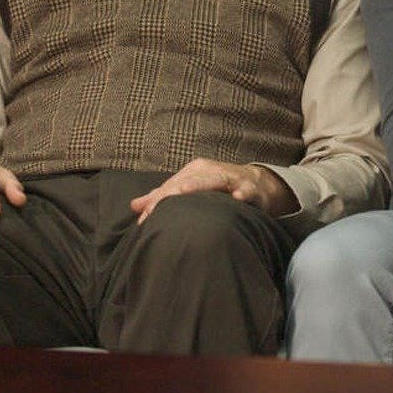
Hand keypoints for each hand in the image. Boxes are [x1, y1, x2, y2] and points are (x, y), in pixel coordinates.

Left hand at [130, 158, 294, 221]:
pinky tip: (236, 197)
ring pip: (214, 180)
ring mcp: (231, 178)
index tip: (143, 220)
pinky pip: (247, 189)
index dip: (156, 202)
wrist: (257, 183)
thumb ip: (164, 196)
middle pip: (188, 182)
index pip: (171, 186)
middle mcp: (211, 171)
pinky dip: (242, 192)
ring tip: (185, 192)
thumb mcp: (191, 188)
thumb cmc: (218, 187)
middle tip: (156, 207)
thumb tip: (135, 206)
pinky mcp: (251, 187)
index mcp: (194, 171)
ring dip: (200, 185)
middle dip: (171, 194)